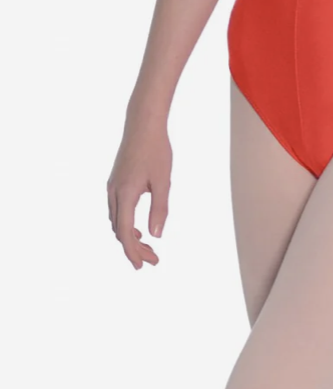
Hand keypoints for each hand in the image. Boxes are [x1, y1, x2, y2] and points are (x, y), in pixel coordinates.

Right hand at [107, 118, 171, 268]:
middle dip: (135, 248)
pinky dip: (125, 223)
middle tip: (153, 260)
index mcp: (125, 194)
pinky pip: (116, 210)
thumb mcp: (163, 181)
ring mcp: (112, 187)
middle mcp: (114, 193)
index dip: (133, 252)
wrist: (143, 124)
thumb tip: (155, 236)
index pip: (124, 233)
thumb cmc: (156, 150)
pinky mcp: (115, 181)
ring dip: (129, 236)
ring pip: (116, 221)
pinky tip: (138, 226)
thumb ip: (159, 208)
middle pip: (119, 230)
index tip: (144, 266)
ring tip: (148, 247)